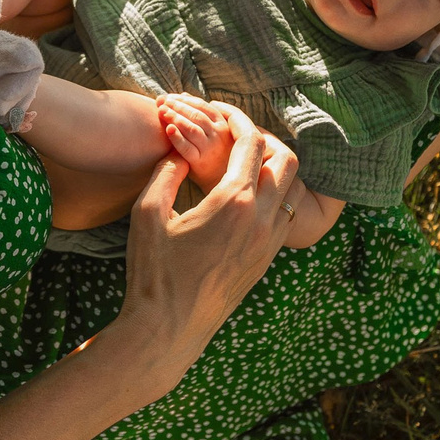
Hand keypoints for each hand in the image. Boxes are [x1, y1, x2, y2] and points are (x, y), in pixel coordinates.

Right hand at [108, 103, 298, 407]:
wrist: (169, 328)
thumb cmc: (153, 272)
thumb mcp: (147, 213)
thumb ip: (166, 172)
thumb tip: (180, 152)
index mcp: (234, 201)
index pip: (251, 142)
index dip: (238, 119)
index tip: (222, 111)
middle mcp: (262, 219)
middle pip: (287, 161)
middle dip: (266, 141)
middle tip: (237, 138)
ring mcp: (269, 242)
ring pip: (292, 190)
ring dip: (273, 170)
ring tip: (242, 166)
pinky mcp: (266, 261)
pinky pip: (285, 217)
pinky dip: (274, 198)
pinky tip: (244, 199)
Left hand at [155, 91, 237, 190]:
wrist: (219, 181)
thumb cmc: (213, 152)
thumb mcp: (212, 131)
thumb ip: (201, 113)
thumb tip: (183, 94)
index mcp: (222, 124)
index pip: (202, 105)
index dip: (184, 99)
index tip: (169, 96)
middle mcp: (218, 135)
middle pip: (196, 115)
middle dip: (177, 106)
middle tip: (161, 101)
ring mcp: (210, 148)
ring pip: (192, 128)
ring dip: (175, 117)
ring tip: (161, 111)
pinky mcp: (200, 162)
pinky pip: (187, 148)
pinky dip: (177, 138)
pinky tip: (168, 130)